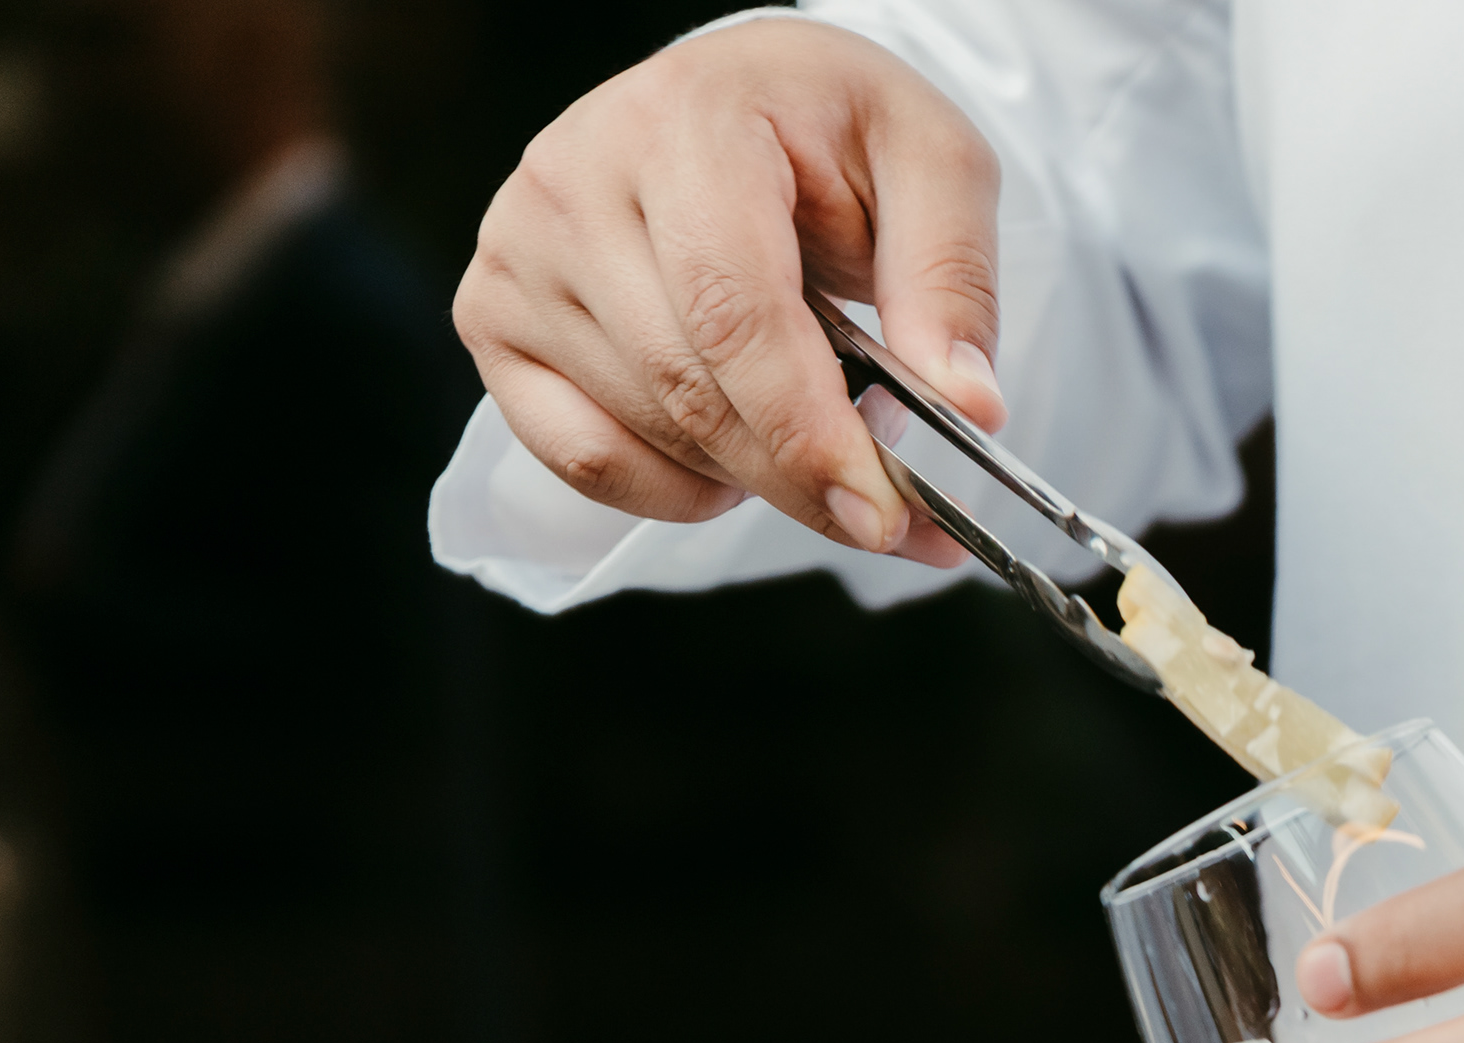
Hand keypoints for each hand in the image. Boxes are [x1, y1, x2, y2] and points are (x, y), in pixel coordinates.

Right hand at [454, 19, 997, 562]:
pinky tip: (734, 454)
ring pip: (648, 433)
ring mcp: (519, 252)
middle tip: (896, 520)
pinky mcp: (495, 316)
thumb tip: (969, 407)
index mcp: (683, 121)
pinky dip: (673, 490)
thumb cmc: (831, 127)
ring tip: (821, 440)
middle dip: (804, 477)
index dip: (808, 431)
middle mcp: (574, 180)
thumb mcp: (931, 162)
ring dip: (754, 477)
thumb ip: (952, 280)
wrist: (740, 100)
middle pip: (691, 389)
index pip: (733, 312)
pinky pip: (584, 458)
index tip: (884, 512)